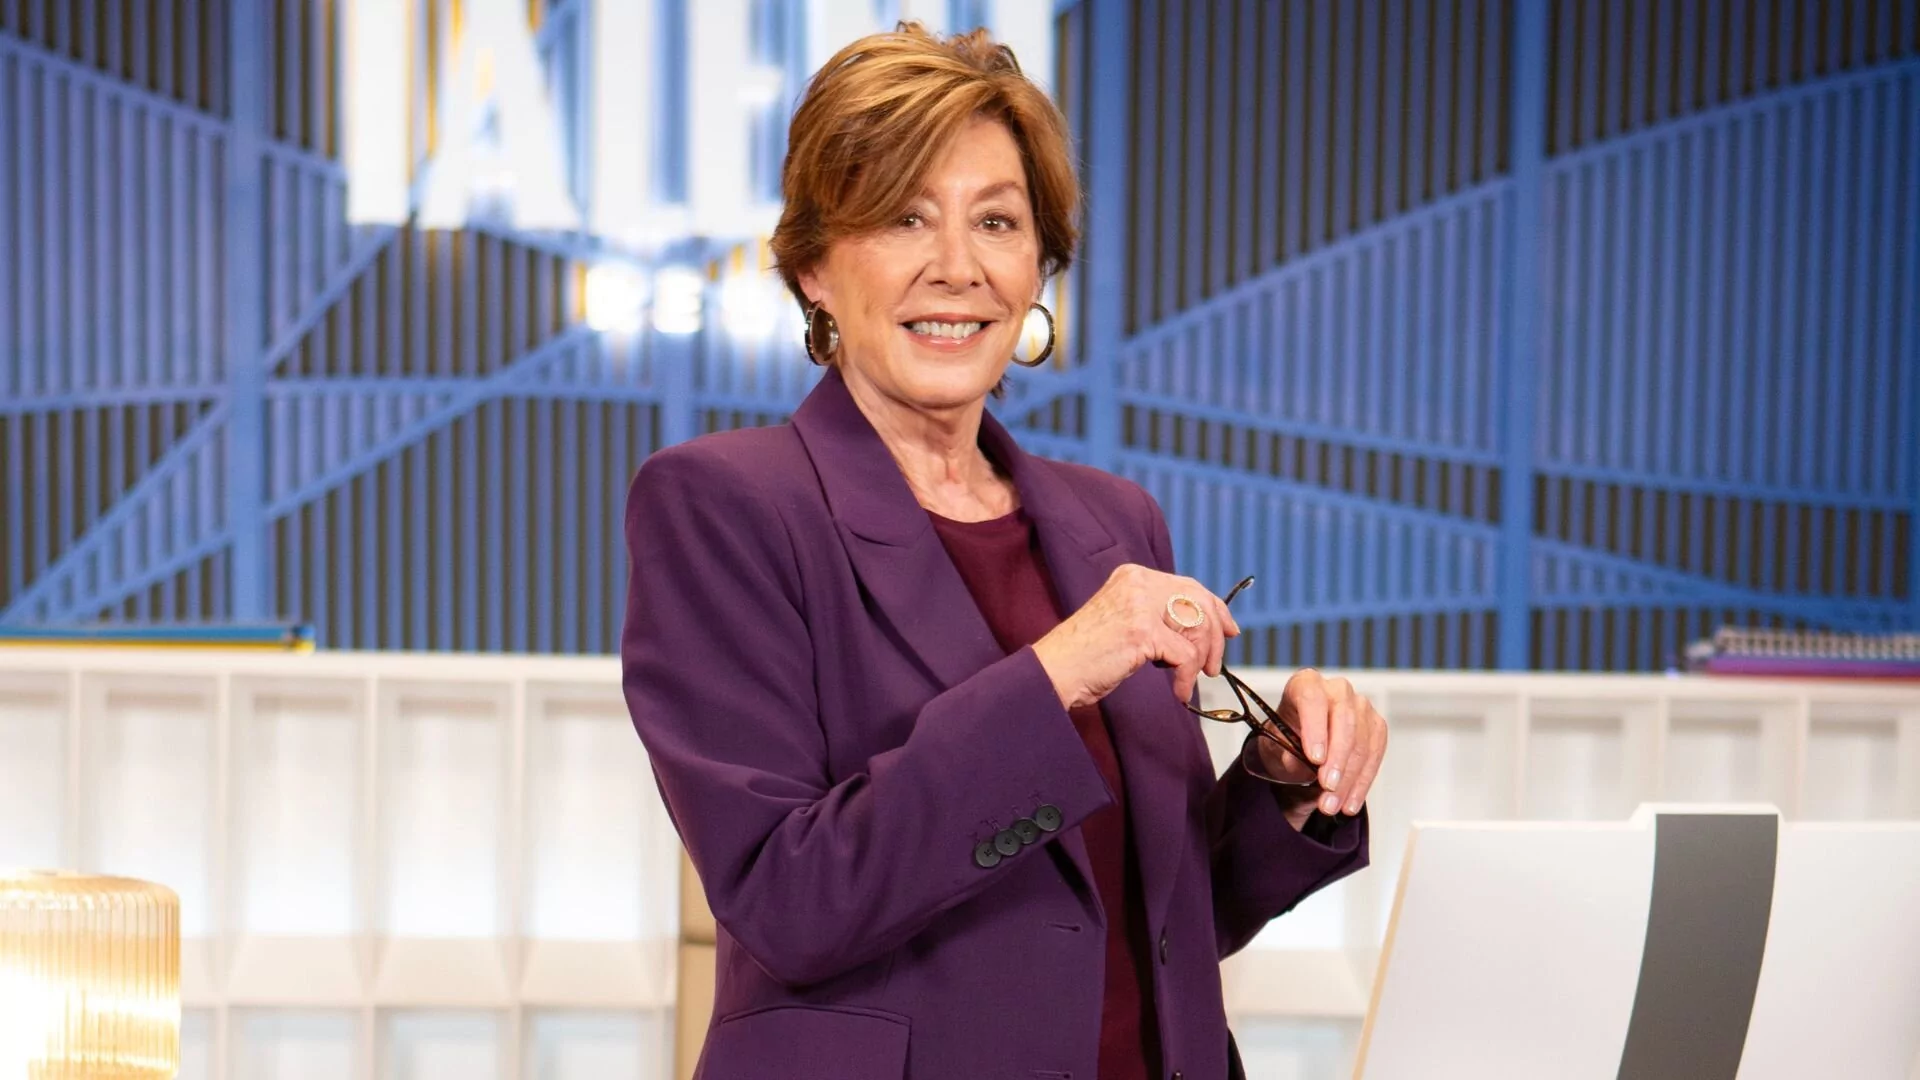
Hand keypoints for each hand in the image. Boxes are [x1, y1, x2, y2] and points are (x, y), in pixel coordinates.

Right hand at [1032, 564, 1241, 709]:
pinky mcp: (1141, 631)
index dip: (1216, 608)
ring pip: (1198, 627)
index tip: (1230, 630)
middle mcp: (1138, 582)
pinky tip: (1177, 691)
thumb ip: (1156, 615)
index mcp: (1133, 576)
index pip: (1189, 585)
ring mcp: (1139, 604)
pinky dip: (1187, 678)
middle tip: (1214, 665)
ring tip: (1189, 680)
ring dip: (1201, 660)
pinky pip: (1186, 655)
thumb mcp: (1124, 621)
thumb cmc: (1087, 656)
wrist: (1054, 671)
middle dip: (1215, 635)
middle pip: (1200, 601)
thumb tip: (1201, 627)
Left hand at [1252, 670, 1387, 818]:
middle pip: (1344, 720)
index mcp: (1305, 684)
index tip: (1315, 759)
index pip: (1312, 698)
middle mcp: (1336, 689)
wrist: (1301, 746)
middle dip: (1337, 759)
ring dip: (1348, 779)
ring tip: (1332, 806)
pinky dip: (1361, 782)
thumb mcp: (1275, 748)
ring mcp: (1360, 706)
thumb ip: (1286, 754)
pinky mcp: (1376, 726)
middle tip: (1327, 788)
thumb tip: (1300, 764)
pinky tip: (1350, 803)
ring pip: (1362, 742)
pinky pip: (1375, 755)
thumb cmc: (1286, 739)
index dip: (1315, 729)